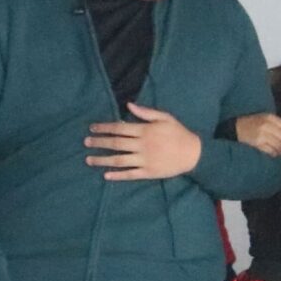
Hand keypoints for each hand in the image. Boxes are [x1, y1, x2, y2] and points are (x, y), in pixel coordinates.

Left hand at [86, 103, 202, 180]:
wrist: (194, 154)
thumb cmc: (179, 133)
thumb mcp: (165, 118)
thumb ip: (146, 112)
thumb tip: (128, 105)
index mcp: (145, 131)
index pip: (119, 128)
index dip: (104, 128)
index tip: (92, 128)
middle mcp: (142, 145)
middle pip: (115, 144)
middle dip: (99, 143)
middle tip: (86, 143)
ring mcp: (145, 160)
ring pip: (119, 160)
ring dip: (102, 160)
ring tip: (89, 160)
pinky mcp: (149, 172)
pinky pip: (130, 174)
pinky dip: (117, 175)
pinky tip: (106, 175)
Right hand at [233, 112, 280, 156]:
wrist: (233, 128)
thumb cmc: (252, 124)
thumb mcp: (264, 119)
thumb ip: (277, 125)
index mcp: (270, 117)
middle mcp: (267, 125)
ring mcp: (261, 134)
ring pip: (279, 145)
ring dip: (280, 151)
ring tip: (277, 152)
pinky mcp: (256, 142)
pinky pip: (271, 150)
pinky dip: (273, 154)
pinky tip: (272, 153)